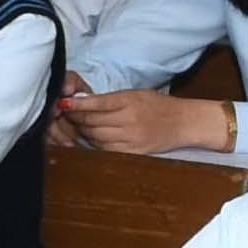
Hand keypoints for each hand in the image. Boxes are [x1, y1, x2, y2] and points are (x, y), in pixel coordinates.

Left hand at [56, 90, 230, 154]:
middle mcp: (129, 121)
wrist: (184, 123)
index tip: (63, 103)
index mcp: (130, 101)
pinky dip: (95, 144)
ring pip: (96, 137)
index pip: (97, 103)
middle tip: (66, 114)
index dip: (77, 104)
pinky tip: (92, 138)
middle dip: (76, 118)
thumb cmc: (159, 105)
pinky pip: (106, 149)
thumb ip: (112, 99)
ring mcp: (131, 139)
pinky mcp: (133, 153)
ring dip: (83, 131)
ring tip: (77, 125)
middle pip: (92, 122)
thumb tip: (85, 102)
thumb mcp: (136, 94)